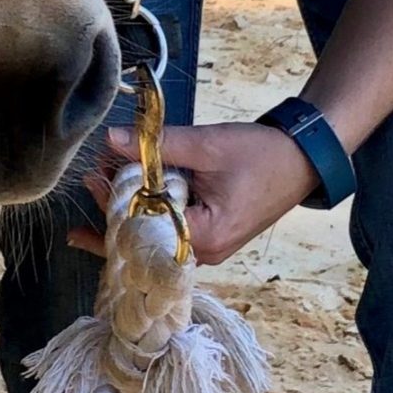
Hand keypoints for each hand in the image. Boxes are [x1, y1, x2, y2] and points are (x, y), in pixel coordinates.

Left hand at [70, 122, 318, 265]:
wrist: (302, 159)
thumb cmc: (261, 155)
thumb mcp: (208, 145)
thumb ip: (159, 145)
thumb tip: (111, 138)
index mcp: (204, 238)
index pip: (145, 227)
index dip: (115, 202)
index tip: (94, 175)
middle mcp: (202, 254)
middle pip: (144, 238)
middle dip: (114, 207)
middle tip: (90, 174)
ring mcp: (204, 249)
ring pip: (154, 235)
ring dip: (128, 207)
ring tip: (97, 180)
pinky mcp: (206, 236)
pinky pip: (167, 230)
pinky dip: (148, 211)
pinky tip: (121, 199)